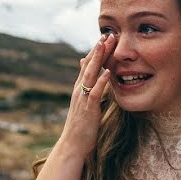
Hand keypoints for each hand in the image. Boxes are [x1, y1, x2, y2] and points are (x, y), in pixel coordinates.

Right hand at [58, 34, 114, 157]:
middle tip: (108, 34)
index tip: (105, 37)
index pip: (88, 65)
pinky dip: (102, 82)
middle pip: (89, 65)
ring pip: (91, 74)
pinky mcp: (88, 108)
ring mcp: (82, 98)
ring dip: (99, 59)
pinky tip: (108, 72)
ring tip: (106, 45)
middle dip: (98, 49)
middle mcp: (79, 90)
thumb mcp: (83, 103)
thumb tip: (88, 77)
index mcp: (80, 88)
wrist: (72, 145)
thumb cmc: (81, 125)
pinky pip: (95, 93)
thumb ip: (86, 88)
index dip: (96, 51)